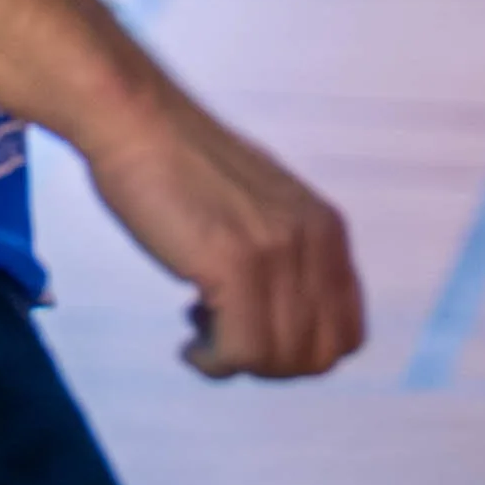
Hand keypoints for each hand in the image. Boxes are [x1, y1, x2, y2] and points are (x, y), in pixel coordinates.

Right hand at [87, 88, 365, 379]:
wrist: (137, 120)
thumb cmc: (182, 159)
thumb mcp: (262, 206)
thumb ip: (286, 253)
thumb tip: (283, 317)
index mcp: (327, 229)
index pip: (347, 331)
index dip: (302, 351)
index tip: (258, 337)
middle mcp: (314, 242)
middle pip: (319, 355)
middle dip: (272, 364)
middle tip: (228, 340)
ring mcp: (276, 254)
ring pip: (280, 360)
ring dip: (239, 363)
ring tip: (203, 334)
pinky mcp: (235, 265)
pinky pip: (240, 352)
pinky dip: (214, 363)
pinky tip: (191, 346)